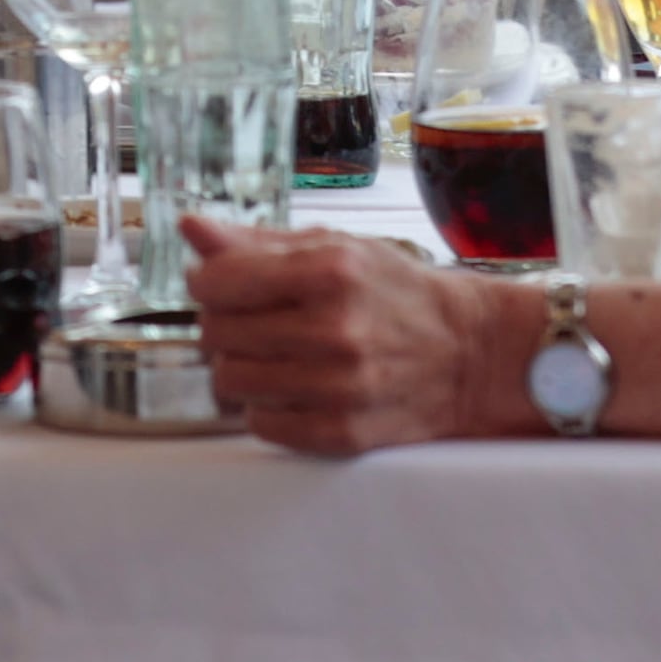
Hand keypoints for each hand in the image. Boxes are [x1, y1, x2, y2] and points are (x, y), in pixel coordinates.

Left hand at [183, 220, 526, 450]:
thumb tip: (191, 229)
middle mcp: (335, 329)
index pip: (220, 281)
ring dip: (240, 366)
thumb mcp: (336, 248)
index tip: (219, 284)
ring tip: (272, 353)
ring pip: (230, 381)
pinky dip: (265, 405)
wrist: (469, 355)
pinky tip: (291, 386)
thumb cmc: (397, 293)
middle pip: (217, 333)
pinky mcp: (343, 432)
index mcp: (331, 271)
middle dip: (224, 323)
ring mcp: (339, 387)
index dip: (207, 282)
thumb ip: (258, 241)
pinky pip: (260, 424)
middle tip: (253, 319)